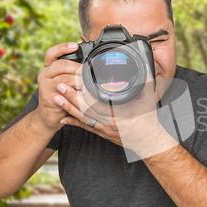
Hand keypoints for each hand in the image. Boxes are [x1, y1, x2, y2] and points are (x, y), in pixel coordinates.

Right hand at [34, 42, 82, 130]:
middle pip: (60, 64)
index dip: (62, 47)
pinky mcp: (49, 98)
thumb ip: (70, 72)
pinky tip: (83, 92)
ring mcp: (45, 87)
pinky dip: (75, 92)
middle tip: (89, 71)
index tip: (75, 45)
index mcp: (48, 68)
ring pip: (64, 78)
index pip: (51, 53)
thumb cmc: (60, 96)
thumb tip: (89, 64)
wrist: (48, 116)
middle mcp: (44, 75)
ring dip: (79, 79)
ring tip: (89, 82)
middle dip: (77, 66)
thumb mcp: (63, 81)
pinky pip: (64, 92)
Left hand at [56, 76, 177, 158]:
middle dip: (71, 98)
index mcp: (120, 114)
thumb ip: (146, 81)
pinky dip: (73, 122)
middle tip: (60, 86)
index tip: (78, 83)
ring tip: (56, 98)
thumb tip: (144, 64)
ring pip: (82, 118)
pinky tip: (63, 118)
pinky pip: (85, 128)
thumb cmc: (149, 120)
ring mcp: (104, 129)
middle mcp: (109, 123)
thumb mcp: (149, 99)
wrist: (148, 142)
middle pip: (86, 110)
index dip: (86, 94)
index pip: (99, 103)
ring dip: (68, 108)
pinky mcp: (102, 133)